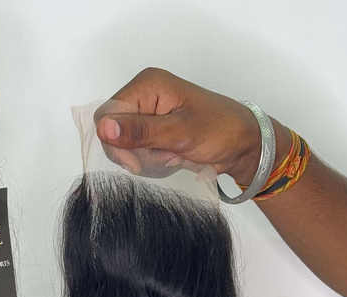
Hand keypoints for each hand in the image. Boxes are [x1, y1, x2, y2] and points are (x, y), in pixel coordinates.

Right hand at [93, 67, 266, 183]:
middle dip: (135, 152)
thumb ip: (140, 131)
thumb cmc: (219, 131)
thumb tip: (104, 128)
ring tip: (173, 155)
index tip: (138, 162)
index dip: (115, 141)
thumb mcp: (179, 133)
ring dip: (146, 159)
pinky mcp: (152, 131)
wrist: (243, 145)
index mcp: (147, 84)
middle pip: (112, 132)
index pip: (107, 114)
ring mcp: (147, 115)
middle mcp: (143, 96)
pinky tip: (172, 157)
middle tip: (166, 155)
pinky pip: (137, 153)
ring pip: (124, 146)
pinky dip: (152, 162)